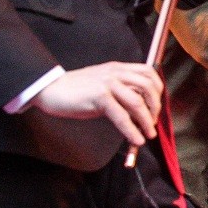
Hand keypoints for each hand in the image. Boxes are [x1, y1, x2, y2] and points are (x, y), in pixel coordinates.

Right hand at [33, 62, 163, 146]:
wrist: (50, 89)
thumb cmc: (76, 91)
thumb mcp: (103, 86)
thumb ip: (121, 92)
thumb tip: (139, 111)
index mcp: (118, 68)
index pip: (149, 73)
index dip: (158, 90)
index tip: (156, 107)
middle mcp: (116, 73)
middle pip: (148, 86)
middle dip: (155, 107)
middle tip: (152, 123)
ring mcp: (107, 84)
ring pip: (137, 102)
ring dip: (147, 121)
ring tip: (148, 134)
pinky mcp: (99, 97)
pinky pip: (121, 116)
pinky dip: (131, 130)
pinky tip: (135, 139)